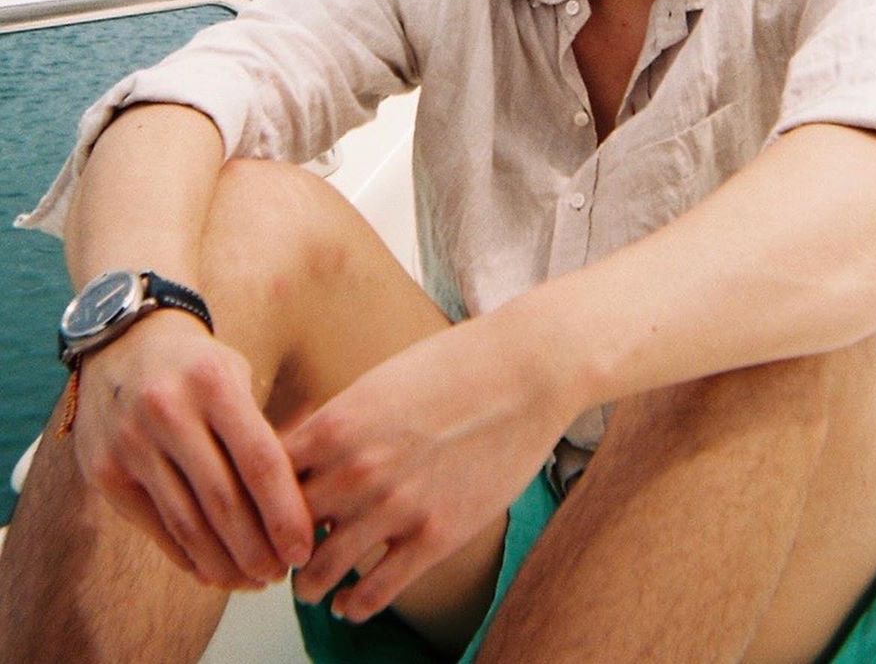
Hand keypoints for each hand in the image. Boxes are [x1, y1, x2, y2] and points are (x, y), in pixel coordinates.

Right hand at [73, 312, 312, 587]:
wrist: (123, 342)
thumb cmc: (198, 367)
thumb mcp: (235, 375)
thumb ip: (260, 430)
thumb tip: (298, 503)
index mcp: (214, 383)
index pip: (259, 460)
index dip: (285, 512)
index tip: (304, 548)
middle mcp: (169, 411)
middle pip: (223, 500)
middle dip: (257, 547)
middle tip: (280, 573)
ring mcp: (131, 443)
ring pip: (187, 522)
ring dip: (224, 561)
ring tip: (252, 579)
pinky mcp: (104, 470)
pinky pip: (155, 525)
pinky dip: (187, 555)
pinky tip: (212, 569)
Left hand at [286, 311, 573, 621]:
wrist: (524, 373)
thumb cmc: (452, 367)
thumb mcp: (377, 383)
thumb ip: (336, 422)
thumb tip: (298, 452)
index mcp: (336, 424)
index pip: (264, 479)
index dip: (253, 500)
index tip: (255, 513)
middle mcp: (356, 470)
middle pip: (285, 529)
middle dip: (276, 546)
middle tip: (274, 558)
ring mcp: (396, 507)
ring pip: (322, 571)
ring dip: (309, 584)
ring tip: (309, 586)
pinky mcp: (436, 536)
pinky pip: (376, 592)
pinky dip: (354, 606)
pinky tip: (349, 605)